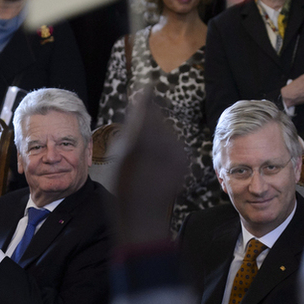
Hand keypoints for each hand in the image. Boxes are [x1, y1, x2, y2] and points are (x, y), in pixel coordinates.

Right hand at [114, 101, 187, 244]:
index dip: (146, 98)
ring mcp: (178, 156)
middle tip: (134, 136)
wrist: (145, 218)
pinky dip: (163, 148)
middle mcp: (167, 146)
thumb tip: (140, 111)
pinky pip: (172, 146)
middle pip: (157, 121)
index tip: (147, 85)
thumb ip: (131, 131)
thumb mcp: (121, 157)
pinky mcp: (183, 163)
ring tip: (141, 155)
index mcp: (147, 143)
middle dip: (148, 122)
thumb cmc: (125, 189)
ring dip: (155, 136)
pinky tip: (152, 162)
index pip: (148, 112)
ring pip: (165, 133)